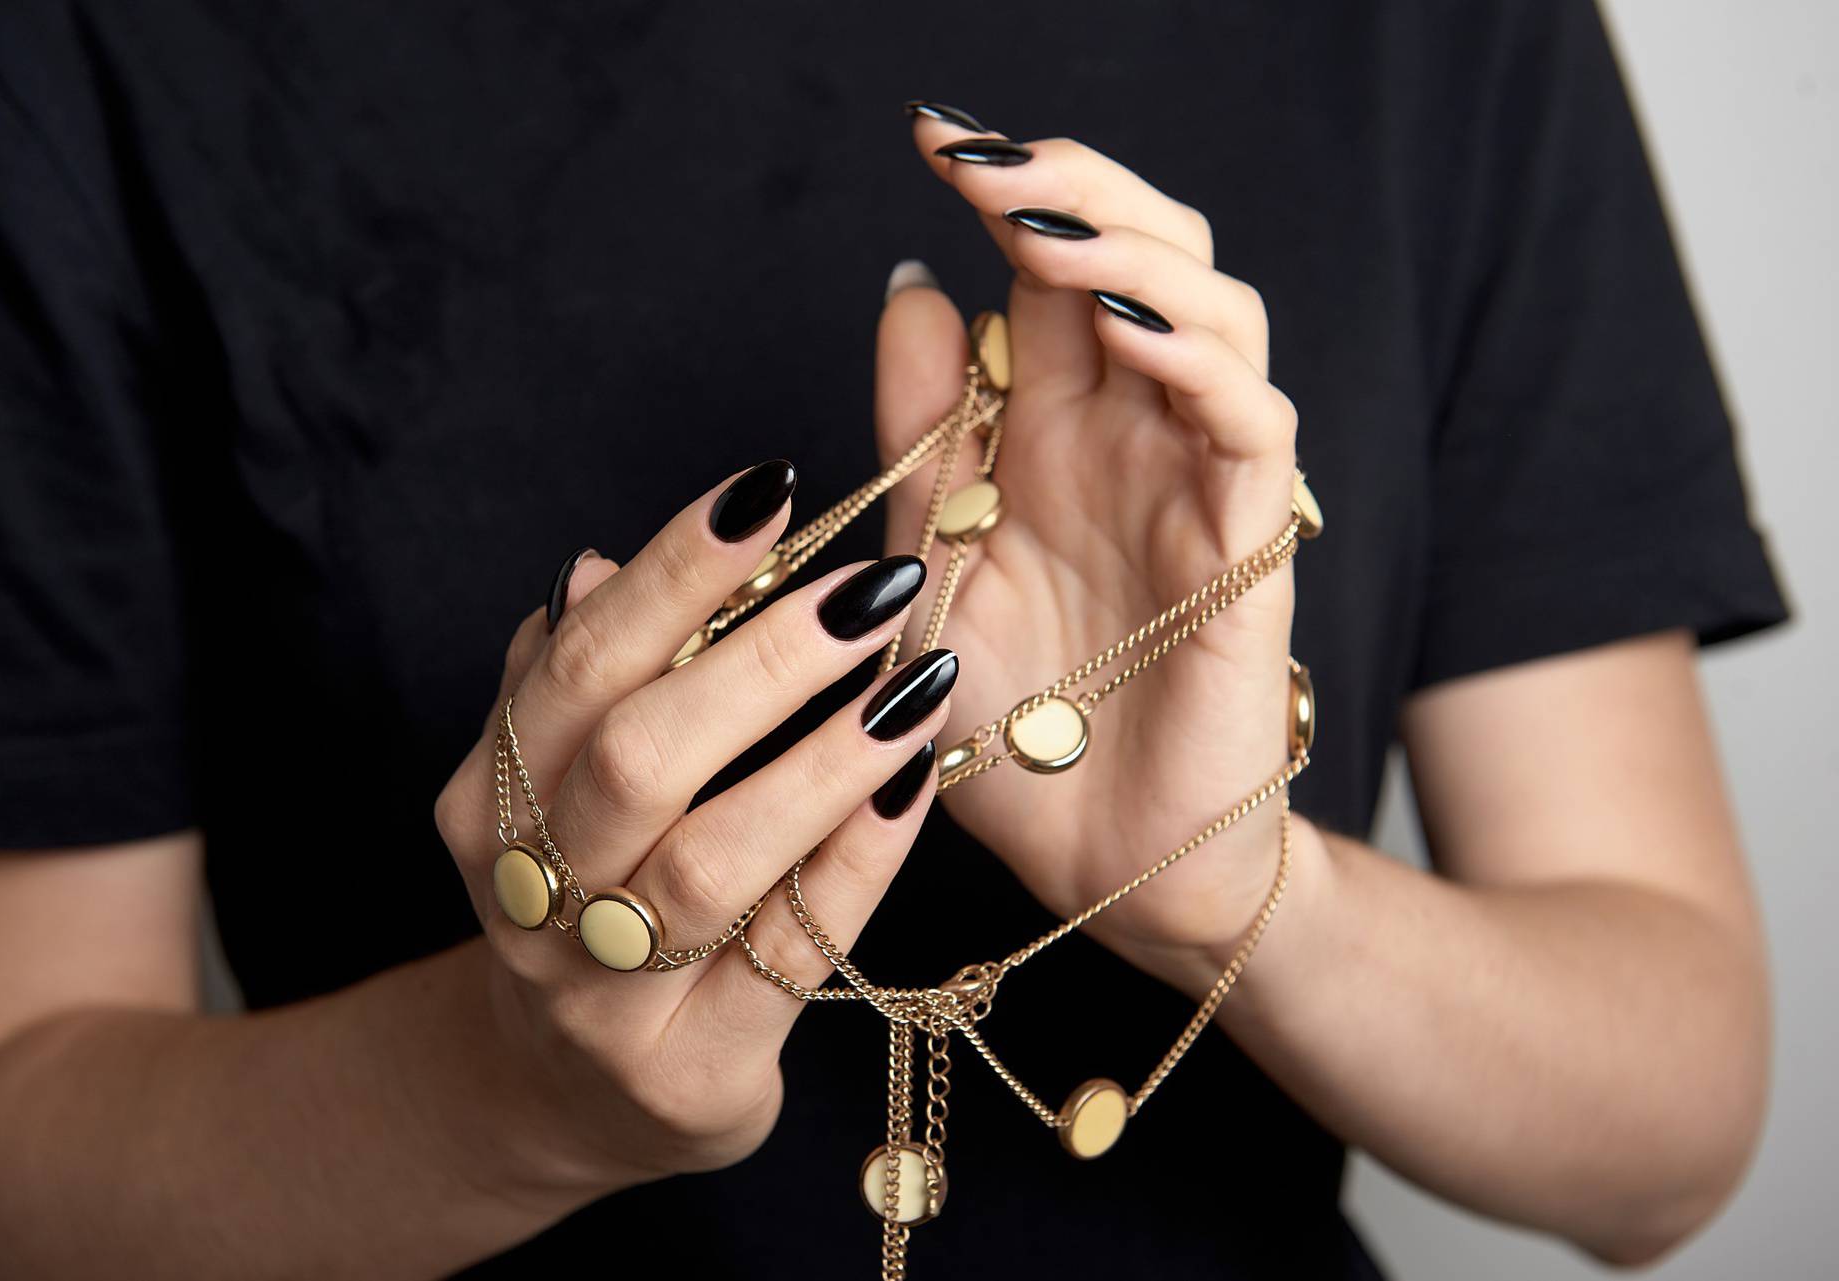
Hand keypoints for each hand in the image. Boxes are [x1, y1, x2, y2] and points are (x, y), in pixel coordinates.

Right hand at [432, 463, 957, 1190]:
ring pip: (711, 862)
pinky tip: (913, 783)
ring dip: (823, 758)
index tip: (769, 492)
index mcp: (490, 803)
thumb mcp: (560, 794)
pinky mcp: (690, 1073)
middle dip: (761, 659)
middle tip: (871, 584)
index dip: (672, 573)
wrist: (573, 1100)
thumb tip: (591, 565)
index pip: (577, 664)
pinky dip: (857, 860)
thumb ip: (577, 684)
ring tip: (914, 679)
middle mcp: (529, 899)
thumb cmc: (592, 905)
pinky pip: (789, 955)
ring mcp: (603, 999)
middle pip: (636, 756)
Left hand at [875, 114, 1300, 975]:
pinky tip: (1127, 330)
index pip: (1048, 270)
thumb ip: (926, 434)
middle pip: (1142, 255)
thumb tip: (908, 284)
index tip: (930, 134)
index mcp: (1052, 433)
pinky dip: (1198, 361)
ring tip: (1042, 227)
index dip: (1004, 191)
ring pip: (1211, 312)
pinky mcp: (1249, 548)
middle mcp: (1132, 439)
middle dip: (1068, 189)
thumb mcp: (932, 563)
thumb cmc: (1012, 729)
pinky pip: (1250, 423)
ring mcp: (1199, 483)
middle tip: (985, 157)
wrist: (1089, 863)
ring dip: (1130, 254)